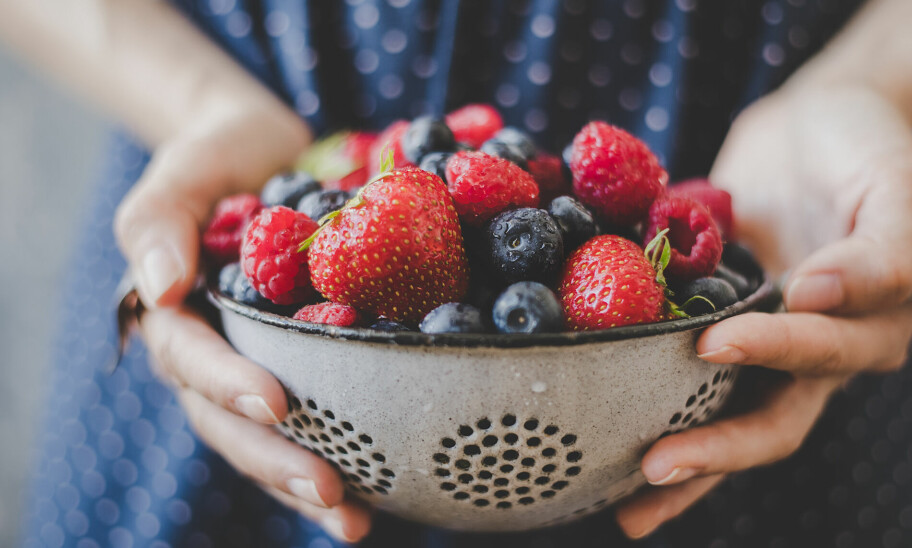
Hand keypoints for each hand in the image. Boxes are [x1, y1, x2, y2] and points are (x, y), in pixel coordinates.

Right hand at [114, 104, 372, 542]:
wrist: (266, 150)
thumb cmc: (220, 155)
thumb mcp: (185, 169)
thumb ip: (160, 221)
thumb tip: (159, 287)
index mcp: (178, 315)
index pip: (193, 361)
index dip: (230, 386)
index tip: (278, 404)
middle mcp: (215, 353)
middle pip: (232, 424)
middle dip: (278, 462)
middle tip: (330, 491)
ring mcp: (259, 364)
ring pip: (270, 440)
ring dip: (306, 484)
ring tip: (354, 519)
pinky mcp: (306, 363)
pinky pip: (317, 419)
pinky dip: (343, 454)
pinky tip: (380, 489)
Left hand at [617, 84, 911, 537]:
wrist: (810, 126)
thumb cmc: (861, 146)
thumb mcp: (895, 184)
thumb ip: (880, 247)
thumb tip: (819, 293)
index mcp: (869, 324)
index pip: (819, 355)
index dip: (772, 353)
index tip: (715, 342)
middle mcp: (817, 350)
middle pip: (772, 419)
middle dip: (716, 450)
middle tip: (656, 467)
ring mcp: (765, 345)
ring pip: (728, 419)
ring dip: (687, 464)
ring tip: (629, 502)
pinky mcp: (720, 326)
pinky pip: (688, 378)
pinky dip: (656, 407)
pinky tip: (609, 437)